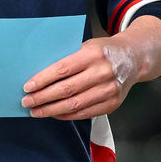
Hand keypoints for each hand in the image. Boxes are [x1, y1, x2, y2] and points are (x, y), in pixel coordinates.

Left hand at [21, 16, 160, 120]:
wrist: (134, 58)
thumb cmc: (102, 51)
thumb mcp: (86, 46)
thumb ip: (67, 58)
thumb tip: (38, 75)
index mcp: (93, 54)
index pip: (62, 69)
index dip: (43, 80)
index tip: (27, 87)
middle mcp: (103, 72)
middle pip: (67, 90)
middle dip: (43, 98)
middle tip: (27, 102)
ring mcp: (110, 90)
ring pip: (75, 105)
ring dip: (52, 110)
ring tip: (36, 111)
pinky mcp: (114, 104)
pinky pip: (86, 113)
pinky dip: (68, 115)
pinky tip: (55, 114)